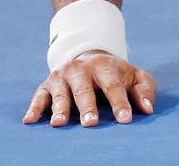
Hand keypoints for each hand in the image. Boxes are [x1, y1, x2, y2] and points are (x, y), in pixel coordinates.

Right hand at [23, 50, 156, 126]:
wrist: (89, 56)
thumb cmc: (115, 74)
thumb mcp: (134, 76)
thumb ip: (145, 90)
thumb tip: (149, 109)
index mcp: (105, 66)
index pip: (114, 87)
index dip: (120, 104)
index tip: (125, 120)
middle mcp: (82, 69)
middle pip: (85, 90)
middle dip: (88, 107)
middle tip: (91, 123)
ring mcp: (62, 76)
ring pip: (61, 93)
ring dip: (60, 108)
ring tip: (60, 123)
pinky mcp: (46, 84)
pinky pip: (39, 96)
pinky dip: (34, 108)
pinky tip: (30, 120)